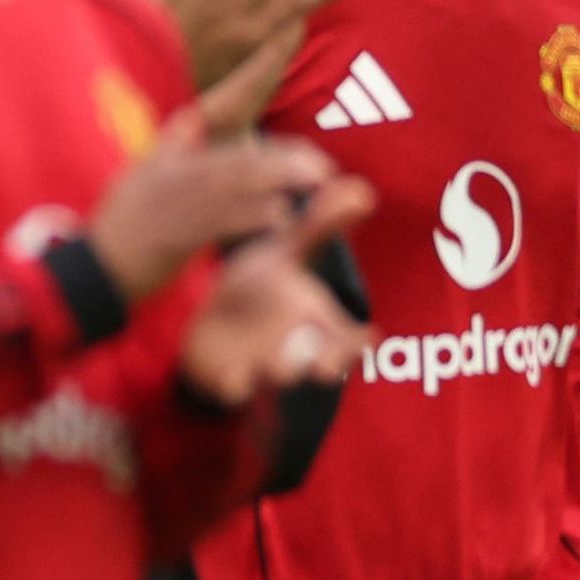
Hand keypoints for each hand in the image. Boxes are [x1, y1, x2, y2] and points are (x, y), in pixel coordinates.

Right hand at [87, 106, 334, 297]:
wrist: (91, 272)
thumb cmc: (120, 227)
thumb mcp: (139, 175)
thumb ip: (172, 147)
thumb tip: (197, 117)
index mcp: (164, 157)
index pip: (212, 117)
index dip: (246, 96)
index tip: (285, 89)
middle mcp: (170, 176)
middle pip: (235, 158)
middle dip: (281, 159)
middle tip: (321, 165)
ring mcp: (171, 206)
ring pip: (233, 186)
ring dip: (276, 182)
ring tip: (313, 182)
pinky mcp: (174, 238)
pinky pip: (220, 222)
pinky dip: (251, 217)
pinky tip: (280, 215)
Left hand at [175, 191, 375, 406]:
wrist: (211, 319)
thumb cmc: (259, 286)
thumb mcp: (284, 253)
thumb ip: (318, 227)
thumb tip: (359, 189)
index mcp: (316, 320)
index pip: (351, 336)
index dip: (361, 340)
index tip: (369, 337)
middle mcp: (299, 348)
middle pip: (322, 363)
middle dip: (327, 364)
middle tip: (326, 368)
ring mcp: (266, 367)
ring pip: (281, 376)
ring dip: (282, 373)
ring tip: (279, 367)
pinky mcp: (231, 379)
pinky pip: (236, 389)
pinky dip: (236, 385)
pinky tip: (234, 378)